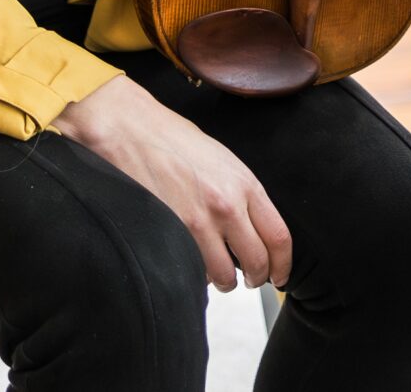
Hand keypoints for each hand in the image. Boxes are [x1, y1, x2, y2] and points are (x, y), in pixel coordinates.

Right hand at [52, 76, 291, 291]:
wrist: (128, 128)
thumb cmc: (171, 140)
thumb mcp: (221, 160)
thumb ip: (240, 193)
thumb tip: (253, 228)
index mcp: (244, 183)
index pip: (279, 237)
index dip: (282, 264)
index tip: (280, 275)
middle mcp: (226, 205)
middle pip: (257, 262)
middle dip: (257, 279)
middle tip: (250, 280)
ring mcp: (197, 222)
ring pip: (225, 275)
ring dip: (224, 281)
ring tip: (219, 275)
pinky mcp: (170, 234)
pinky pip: (192, 271)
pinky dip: (195, 275)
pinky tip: (192, 263)